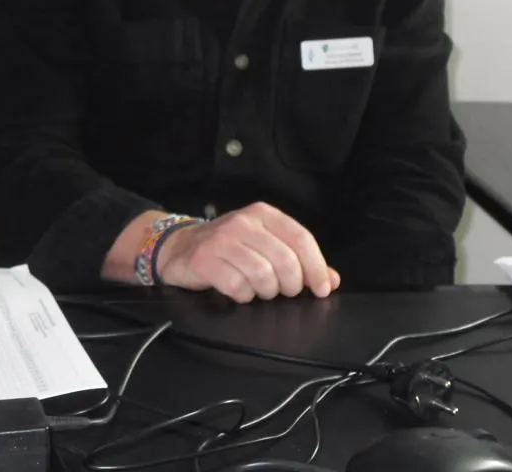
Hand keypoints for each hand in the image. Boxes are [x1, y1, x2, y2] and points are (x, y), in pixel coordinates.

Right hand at [155, 202, 339, 302]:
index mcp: (263, 214)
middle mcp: (243, 222)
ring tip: (261, 291)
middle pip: (285, 260)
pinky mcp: (205, 261)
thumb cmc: (229, 247)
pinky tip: (240, 292)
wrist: (180, 247)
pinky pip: (238, 287)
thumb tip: (331, 280)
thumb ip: (298, 259)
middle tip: (285, 292)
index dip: (316, 266)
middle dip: (291, 285)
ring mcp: (222, 240)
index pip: (300, 238)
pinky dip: (244, 296)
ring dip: (267, 292)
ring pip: (263, 275)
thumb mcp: (264, 243)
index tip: (321, 288)